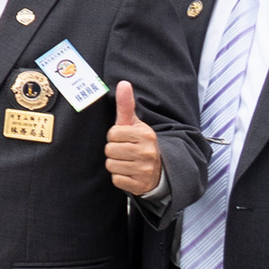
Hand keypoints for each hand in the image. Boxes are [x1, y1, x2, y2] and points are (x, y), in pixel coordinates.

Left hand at [103, 82, 161, 198]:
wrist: (159, 169)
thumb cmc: (140, 142)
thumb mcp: (134, 124)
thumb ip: (126, 105)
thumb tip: (123, 83)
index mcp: (146, 135)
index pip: (112, 134)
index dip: (115, 137)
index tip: (125, 139)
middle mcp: (147, 152)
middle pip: (109, 150)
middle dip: (114, 151)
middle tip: (126, 151)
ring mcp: (145, 170)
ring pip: (111, 165)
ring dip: (116, 164)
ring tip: (128, 162)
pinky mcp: (140, 185)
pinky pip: (116, 179)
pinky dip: (120, 177)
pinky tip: (130, 173)